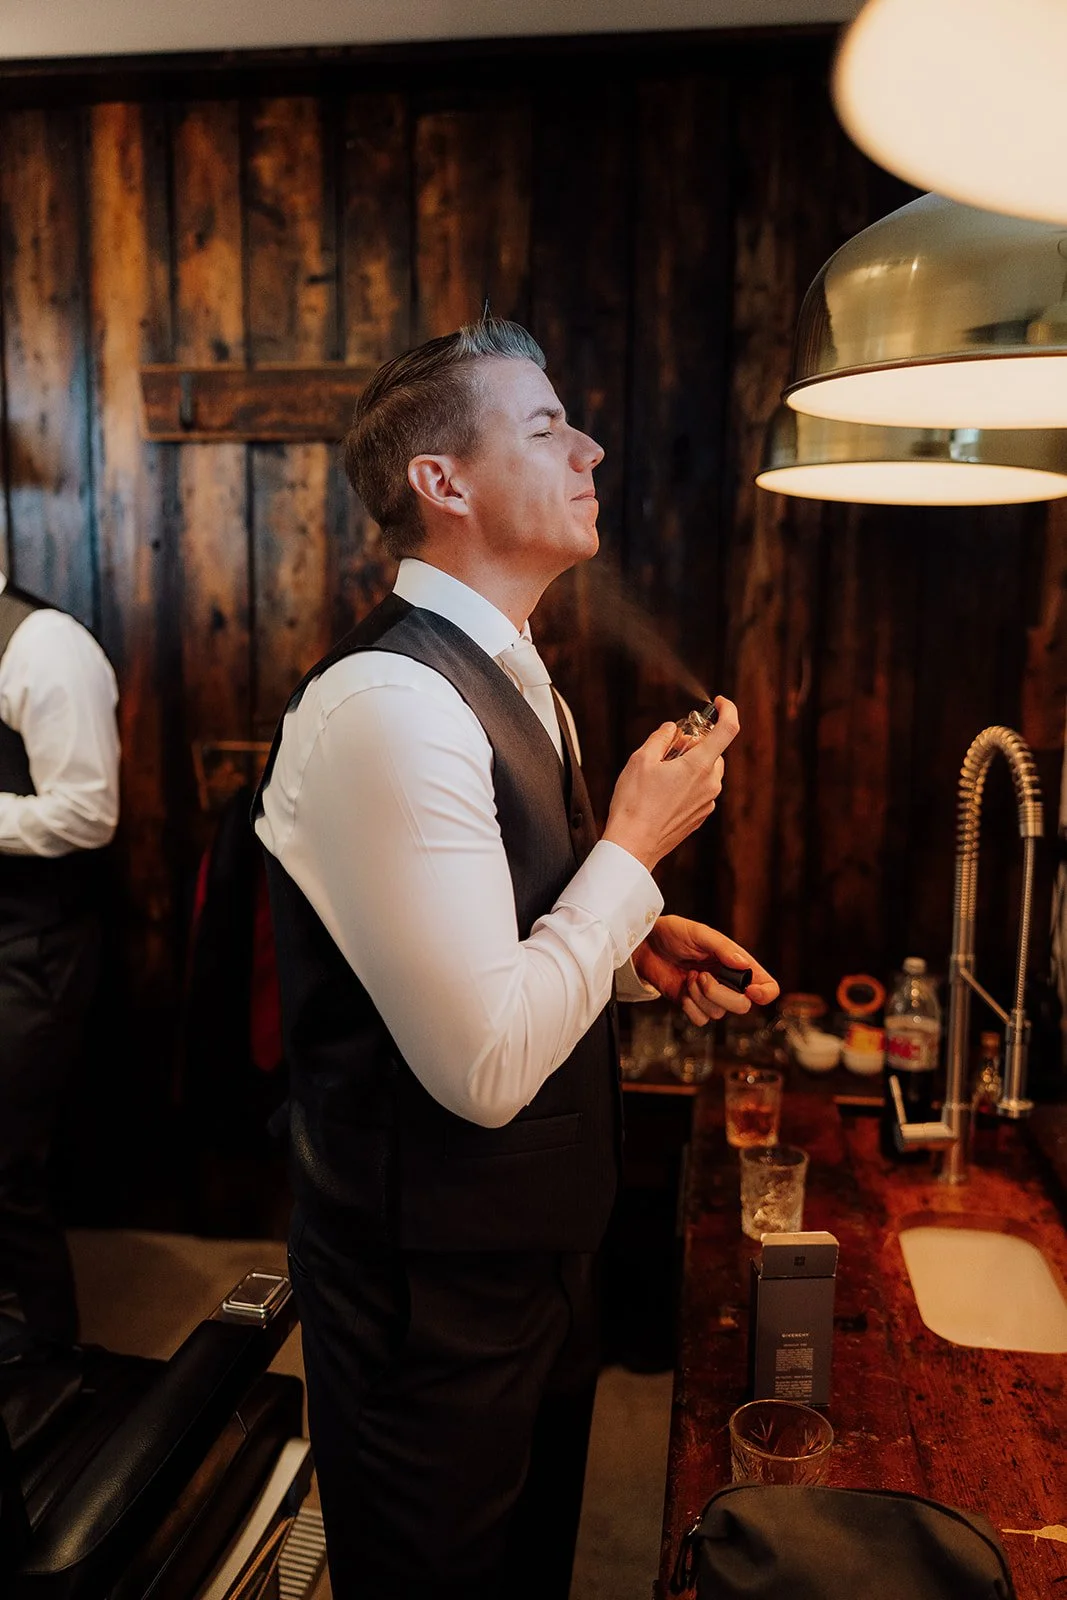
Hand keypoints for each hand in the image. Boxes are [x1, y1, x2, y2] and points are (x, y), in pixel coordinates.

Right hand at [601, 696, 739, 872]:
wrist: (633, 844)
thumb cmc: (635, 803)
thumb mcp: (641, 759)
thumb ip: (661, 738)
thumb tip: (671, 729)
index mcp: (699, 766)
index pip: (728, 729)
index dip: (727, 710)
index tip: (718, 702)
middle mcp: (710, 784)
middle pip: (714, 750)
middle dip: (695, 742)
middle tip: (669, 746)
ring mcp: (707, 802)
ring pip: (707, 771)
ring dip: (690, 763)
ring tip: (661, 772)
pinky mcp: (701, 816)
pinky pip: (701, 789)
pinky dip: (688, 782)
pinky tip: (663, 791)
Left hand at [632, 915, 779, 1025]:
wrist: (646, 945)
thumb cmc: (674, 933)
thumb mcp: (699, 933)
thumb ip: (722, 947)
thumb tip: (743, 964)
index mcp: (738, 963)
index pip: (767, 986)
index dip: (765, 993)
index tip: (750, 991)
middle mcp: (728, 982)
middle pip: (742, 1006)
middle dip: (721, 994)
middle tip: (702, 976)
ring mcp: (711, 996)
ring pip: (719, 1014)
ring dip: (700, 996)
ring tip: (689, 975)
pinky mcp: (693, 1005)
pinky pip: (701, 1020)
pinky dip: (690, 1007)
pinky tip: (683, 989)